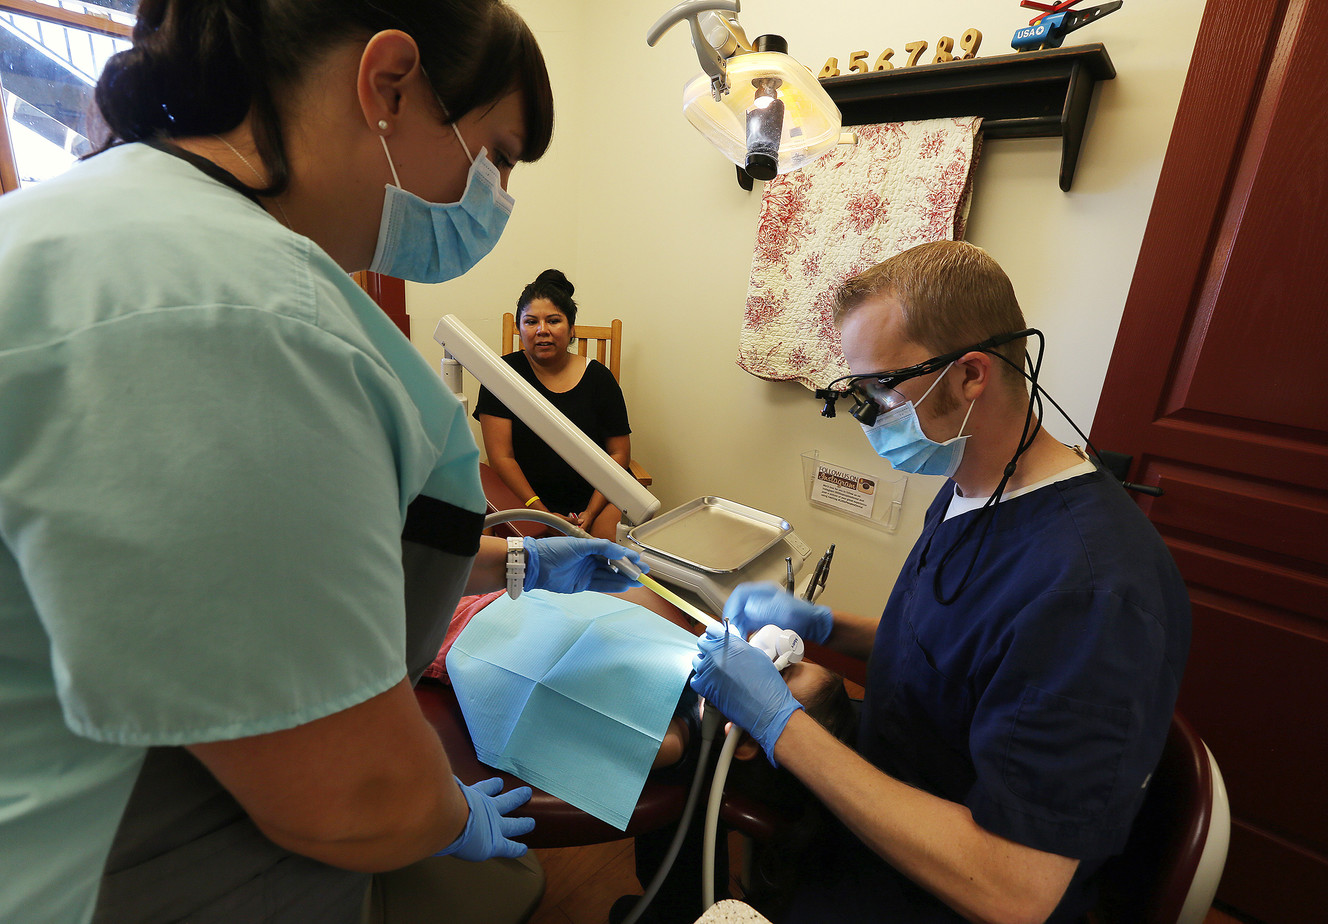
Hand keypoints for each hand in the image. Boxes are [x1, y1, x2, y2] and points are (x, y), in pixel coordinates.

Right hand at [435, 777, 534, 860]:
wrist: (447, 818)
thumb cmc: (438, 802)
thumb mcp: (437, 787)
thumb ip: (433, 781)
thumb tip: (419, 767)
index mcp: (472, 796)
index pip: (483, 790)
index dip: (490, 787)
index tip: (497, 783)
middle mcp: (486, 808)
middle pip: (505, 802)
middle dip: (515, 797)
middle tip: (525, 792)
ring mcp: (493, 825)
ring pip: (513, 823)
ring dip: (522, 823)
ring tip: (531, 822)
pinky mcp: (494, 842)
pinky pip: (509, 846)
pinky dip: (516, 848)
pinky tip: (524, 850)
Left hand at [524, 537, 646, 593]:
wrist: (536, 566)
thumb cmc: (554, 551)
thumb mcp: (579, 544)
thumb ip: (601, 547)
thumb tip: (619, 550)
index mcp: (589, 546)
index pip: (613, 551)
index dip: (626, 555)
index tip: (639, 559)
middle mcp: (590, 559)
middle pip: (613, 564)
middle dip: (629, 568)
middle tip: (643, 572)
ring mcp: (586, 572)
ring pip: (609, 576)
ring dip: (623, 578)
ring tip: (637, 581)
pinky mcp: (582, 584)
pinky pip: (601, 585)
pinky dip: (612, 585)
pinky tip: (624, 585)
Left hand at [690, 625, 800, 764]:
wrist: (766, 706)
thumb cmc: (766, 682)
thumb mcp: (756, 655)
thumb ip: (740, 646)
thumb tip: (732, 644)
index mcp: (730, 643)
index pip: (712, 629)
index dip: (714, 633)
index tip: (716, 637)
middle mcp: (716, 654)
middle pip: (702, 643)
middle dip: (708, 647)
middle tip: (716, 653)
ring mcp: (708, 670)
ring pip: (696, 660)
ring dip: (704, 663)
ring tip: (715, 669)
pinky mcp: (704, 687)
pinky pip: (695, 679)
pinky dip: (701, 680)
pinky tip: (712, 682)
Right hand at [722, 583, 832, 644]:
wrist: (813, 626)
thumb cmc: (804, 617)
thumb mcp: (786, 611)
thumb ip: (767, 609)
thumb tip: (748, 609)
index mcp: (765, 592)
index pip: (740, 594)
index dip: (732, 606)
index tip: (730, 620)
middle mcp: (760, 599)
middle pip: (738, 606)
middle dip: (733, 619)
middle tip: (733, 633)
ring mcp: (760, 610)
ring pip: (740, 616)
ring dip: (737, 627)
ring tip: (738, 638)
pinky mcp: (761, 620)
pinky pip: (746, 625)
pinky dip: (743, 632)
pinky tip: (744, 639)